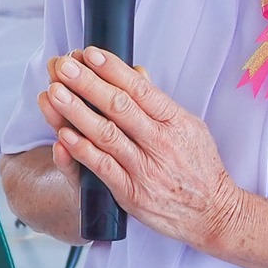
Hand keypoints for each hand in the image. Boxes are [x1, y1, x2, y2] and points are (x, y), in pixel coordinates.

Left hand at [36, 47, 243, 250]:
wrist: (213, 213)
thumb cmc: (200, 168)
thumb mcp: (189, 128)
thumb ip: (160, 103)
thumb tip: (137, 74)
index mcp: (175, 121)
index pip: (140, 89)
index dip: (113, 69)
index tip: (91, 53)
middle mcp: (160, 142)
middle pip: (119, 107)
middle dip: (88, 83)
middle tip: (64, 65)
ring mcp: (145, 169)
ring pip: (106, 134)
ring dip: (77, 112)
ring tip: (55, 92)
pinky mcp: (132, 193)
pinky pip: (103, 168)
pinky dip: (82, 150)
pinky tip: (64, 134)